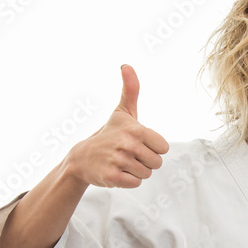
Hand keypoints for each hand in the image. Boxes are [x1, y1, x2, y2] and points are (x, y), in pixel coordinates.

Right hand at [65, 64, 169, 188]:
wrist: (83, 156)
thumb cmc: (109, 133)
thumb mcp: (122, 112)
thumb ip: (130, 90)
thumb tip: (126, 65)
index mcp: (135, 129)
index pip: (164, 148)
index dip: (153, 148)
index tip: (139, 143)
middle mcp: (127, 144)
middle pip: (156, 163)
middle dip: (145, 161)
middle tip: (129, 154)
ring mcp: (118, 161)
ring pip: (146, 174)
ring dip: (136, 171)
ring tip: (122, 162)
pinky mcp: (112, 177)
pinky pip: (135, 183)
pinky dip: (127, 180)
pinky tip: (116, 171)